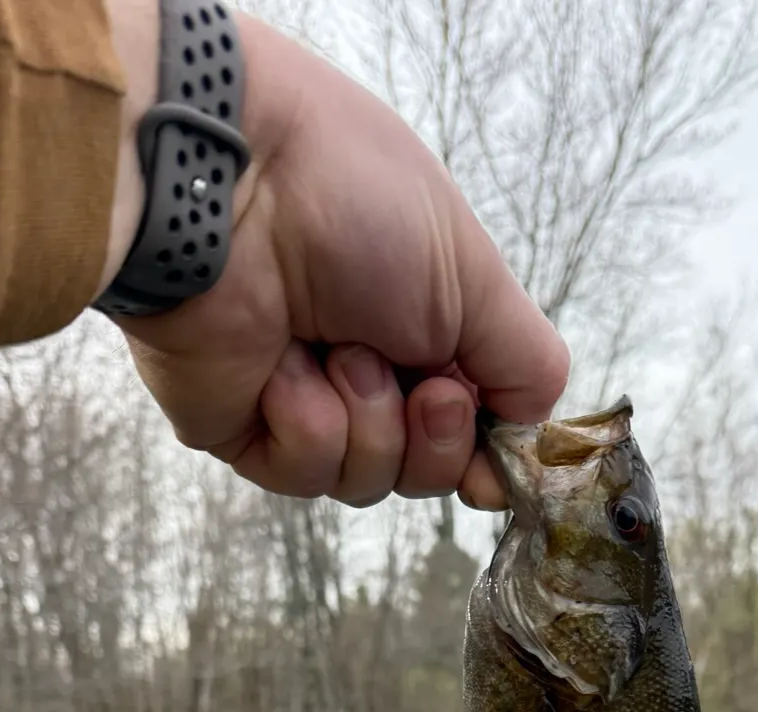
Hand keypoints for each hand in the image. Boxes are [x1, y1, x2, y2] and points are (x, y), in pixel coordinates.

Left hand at [99, 4, 568, 509]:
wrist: (230, 182)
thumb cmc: (355, 200)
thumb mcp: (480, 281)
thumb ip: (527, 368)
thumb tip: (526, 446)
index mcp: (424, 331)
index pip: (472, 431)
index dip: (487, 455)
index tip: (497, 461)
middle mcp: (367, 370)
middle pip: (428, 472)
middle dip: (437, 438)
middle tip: (425, 386)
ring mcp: (303, 402)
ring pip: (368, 483)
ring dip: (371, 420)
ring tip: (338, 349)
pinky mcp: (241, 428)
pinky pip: (304, 473)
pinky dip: (309, 424)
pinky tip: (284, 366)